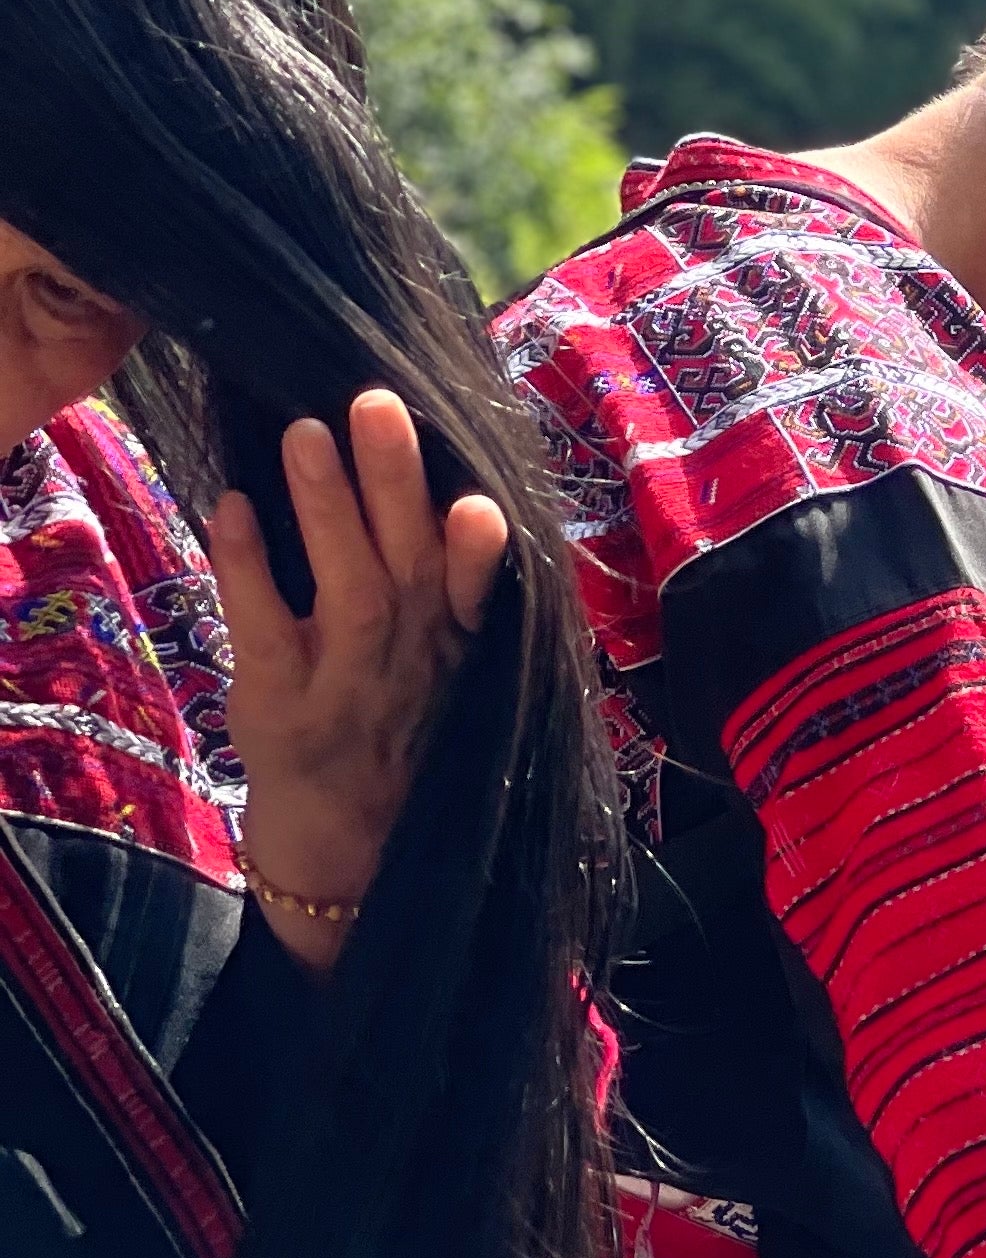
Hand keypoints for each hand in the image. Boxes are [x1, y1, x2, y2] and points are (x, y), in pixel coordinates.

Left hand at [211, 390, 509, 972]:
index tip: (482, 496)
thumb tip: (460, 492)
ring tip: (304, 430)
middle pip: (413, 568)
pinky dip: (248, 567)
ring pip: (352, 593)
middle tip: (377, 402)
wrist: (352, 855)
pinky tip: (230, 506)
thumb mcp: (453, 676)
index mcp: (460, 653)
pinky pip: (265, 629)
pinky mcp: (281, 704)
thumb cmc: (402, 744)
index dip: (483, 550)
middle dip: (397, 485)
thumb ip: (457, 593)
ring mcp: (348, 686)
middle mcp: (413, 665)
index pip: (482, 594)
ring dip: (330, 511)